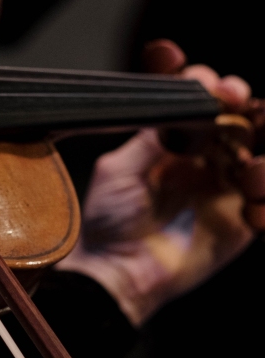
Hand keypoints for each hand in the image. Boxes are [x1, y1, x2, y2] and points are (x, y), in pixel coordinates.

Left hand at [56, 41, 264, 325]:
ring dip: (262, 160)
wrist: (116, 272)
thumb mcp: (119, 169)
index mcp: (173, 143)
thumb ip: (153, 135)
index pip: (205, 102)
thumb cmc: (107, 221)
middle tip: (238, 105)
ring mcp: (224, 190)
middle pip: (246, 120)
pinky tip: (248, 211)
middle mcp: (203, 160)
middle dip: (249, 107)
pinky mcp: (239, 223)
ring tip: (243, 173)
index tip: (215, 86)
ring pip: (264, 158)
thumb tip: (183, 100)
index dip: (214, 87)